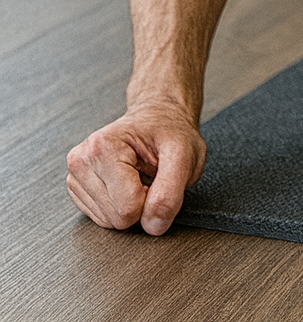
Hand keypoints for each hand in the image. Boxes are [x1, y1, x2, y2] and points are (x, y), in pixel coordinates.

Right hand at [66, 104, 206, 235]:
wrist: (157, 117)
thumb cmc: (169, 131)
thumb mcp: (184, 154)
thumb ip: (171, 192)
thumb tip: (153, 226)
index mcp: (103, 147)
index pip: (128, 208)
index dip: (152, 199)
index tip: (157, 174)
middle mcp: (82, 161)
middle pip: (117, 219)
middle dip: (141, 203)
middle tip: (149, 175)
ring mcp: (76, 175)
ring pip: (108, 222)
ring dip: (130, 205)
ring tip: (138, 176)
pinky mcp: (77, 188)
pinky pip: (102, 219)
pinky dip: (119, 206)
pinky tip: (126, 182)